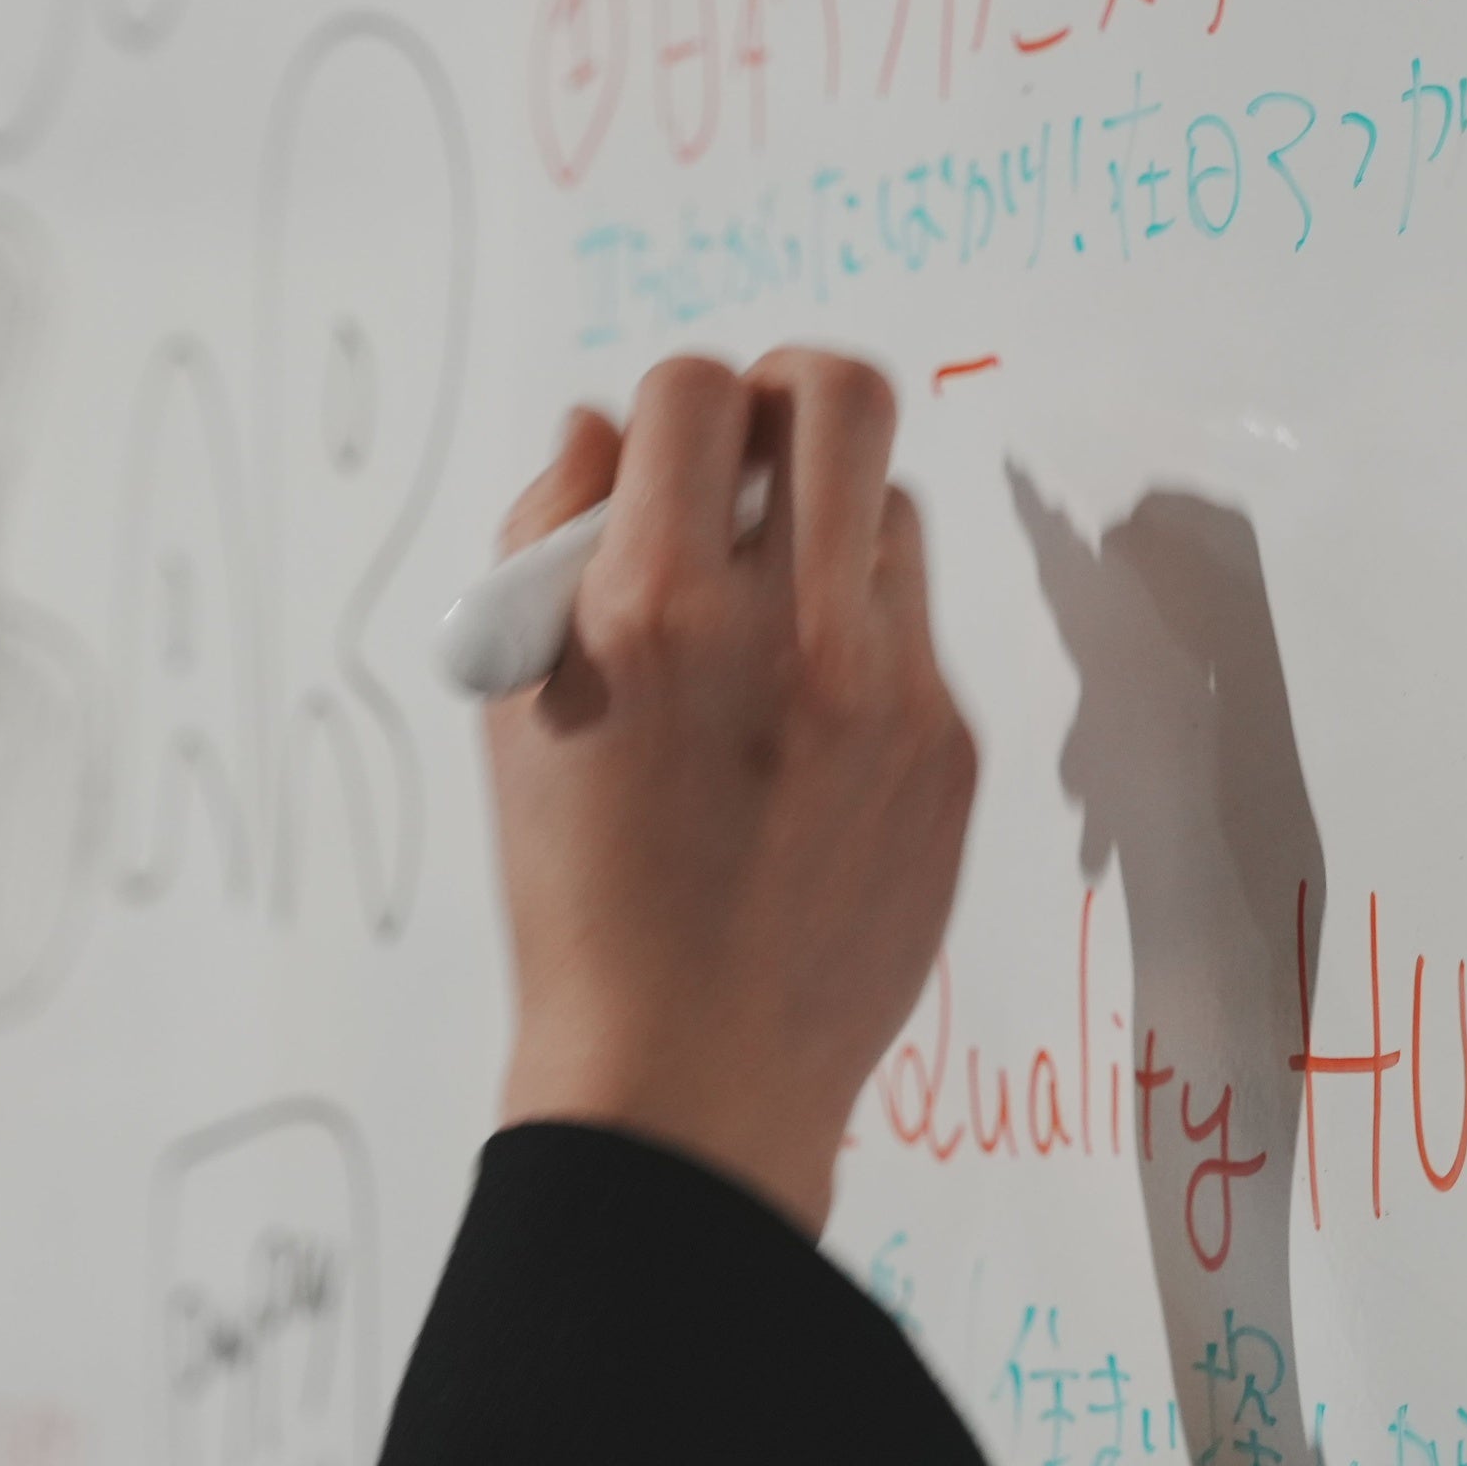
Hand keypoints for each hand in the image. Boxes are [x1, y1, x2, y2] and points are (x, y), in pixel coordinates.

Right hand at [484, 351, 978, 1235]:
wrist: (687, 1074)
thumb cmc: (580, 894)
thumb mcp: (517, 707)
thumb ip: (548, 540)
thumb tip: (603, 426)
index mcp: (650, 610)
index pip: (692, 391)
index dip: (674, 403)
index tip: (670, 451)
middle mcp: (783, 631)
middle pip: (840, 394)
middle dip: (787, 396)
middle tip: (758, 454)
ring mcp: (886, 690)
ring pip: (892, 507)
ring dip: (832, 526)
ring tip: (778, 617)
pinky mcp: (950, 749)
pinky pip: (918, 629)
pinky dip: (866, 640)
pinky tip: (812, 730)